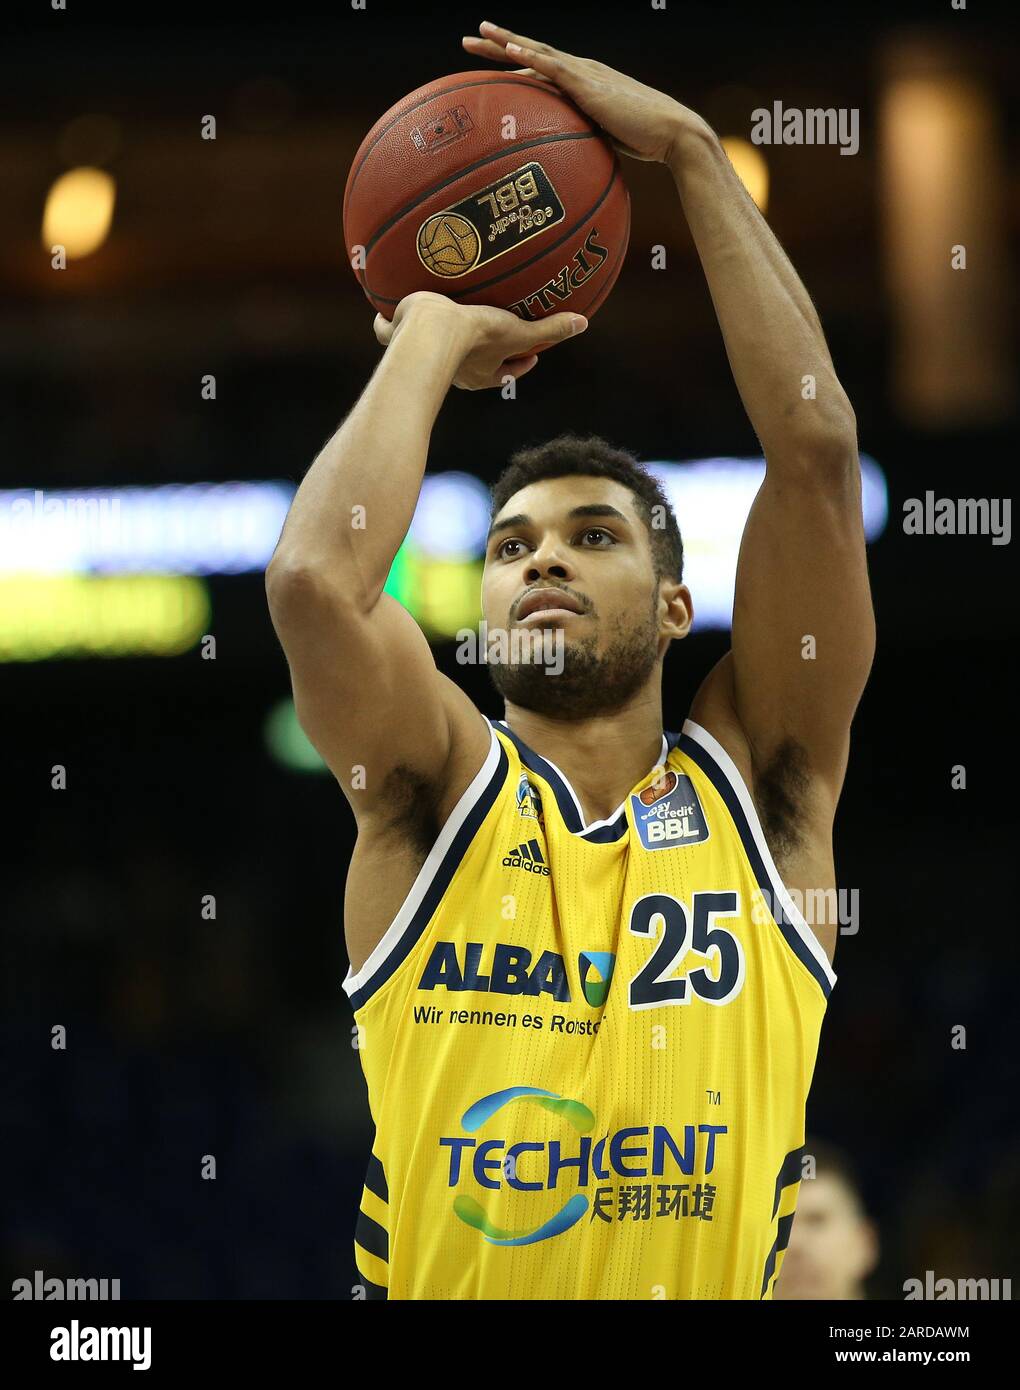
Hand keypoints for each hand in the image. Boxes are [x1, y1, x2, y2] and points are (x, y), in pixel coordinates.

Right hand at [374, 291, 586, 390]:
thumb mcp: (518, 332)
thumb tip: (583, 323)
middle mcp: (453, 370)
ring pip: (425, 351)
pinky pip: (388, 332)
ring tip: (431, 321)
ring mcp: (422, 355)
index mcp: (480, 372)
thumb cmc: (475, 337)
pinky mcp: (396, 337)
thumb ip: (548, 331)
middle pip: (469, 366)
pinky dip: (385, 326)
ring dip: (429, 341)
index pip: (505, 373)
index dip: (518, 365)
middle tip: (487, 338)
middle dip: (477, 356)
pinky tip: (382, 314)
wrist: (429, 332)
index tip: (530, 357)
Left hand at [462, 19, 692, 162]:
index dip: (513, 63)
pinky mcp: (590, 84)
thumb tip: (563, 162)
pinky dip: (531, 57)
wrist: (671, 133)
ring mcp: (585, 74)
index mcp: (584, 82)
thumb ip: (583, 139)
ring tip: (480, 34)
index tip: (487, 62)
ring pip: (538, 52)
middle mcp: (582, 70)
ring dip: (506, 42)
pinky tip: (510, 51)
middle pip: (532, 53)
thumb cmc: (644, 141)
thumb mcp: (605, 139)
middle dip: (497, 45)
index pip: (541, 69)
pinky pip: (554, 67)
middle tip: (467, 40)